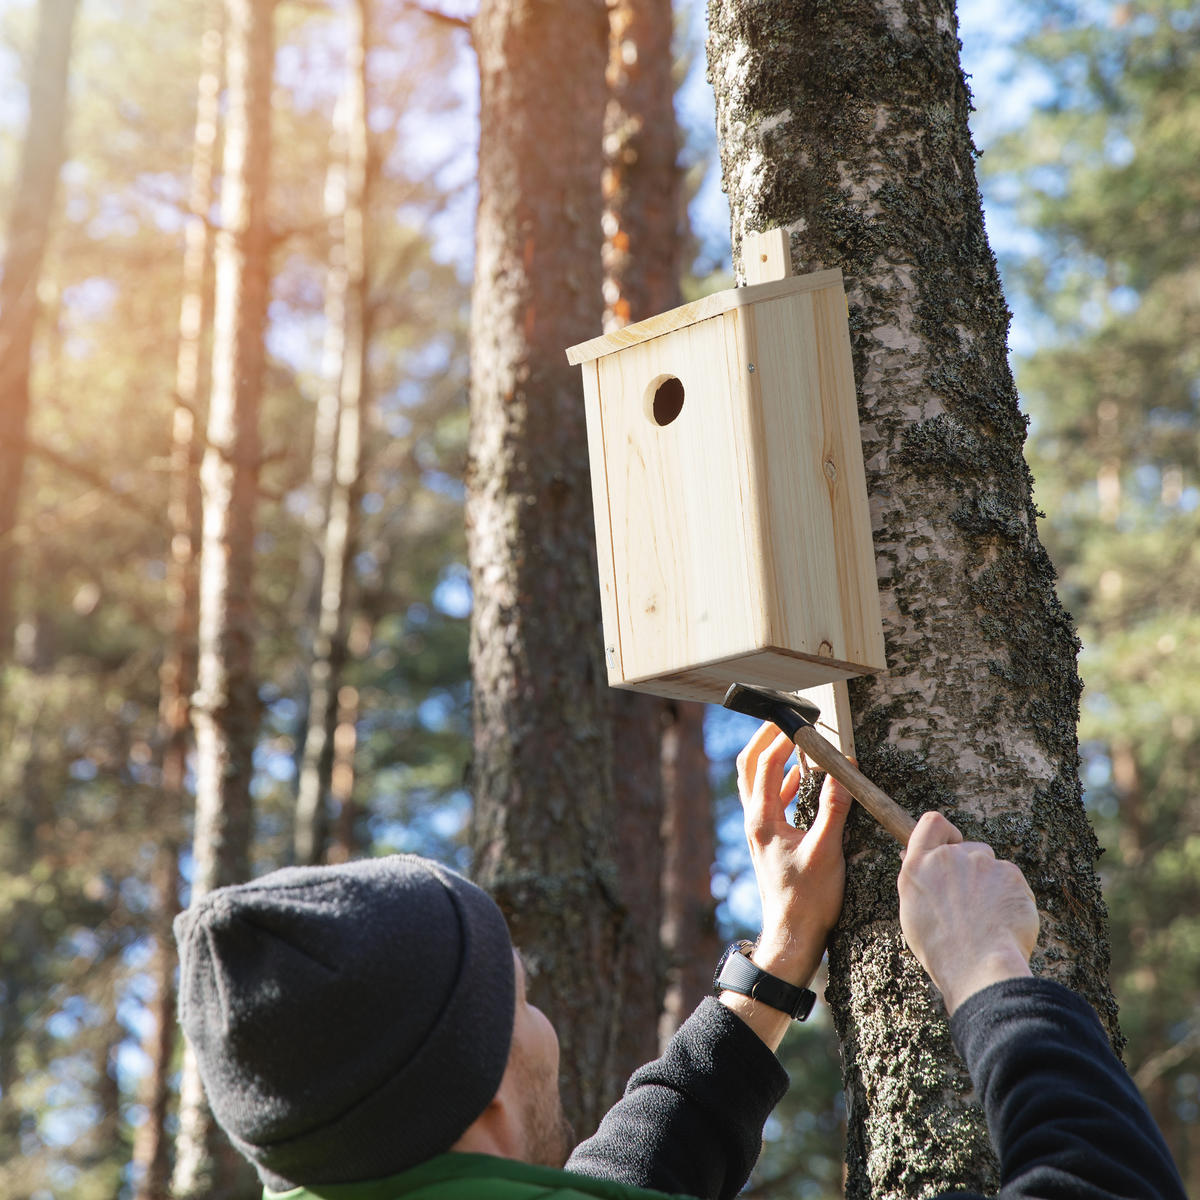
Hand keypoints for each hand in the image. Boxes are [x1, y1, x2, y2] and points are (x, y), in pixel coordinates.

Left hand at [734, 720, 852, 987]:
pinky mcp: (769, 839)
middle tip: (787, 718)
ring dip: (772, 757)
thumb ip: (834, 809)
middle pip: (749, 766)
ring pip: (756, 781)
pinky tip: (802, 778)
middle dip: (765, 738)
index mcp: (762, 819)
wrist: (792, 936)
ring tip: (795, 740)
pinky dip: (782, 779)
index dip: (781, 737)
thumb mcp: (827, 851)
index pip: (764, 763)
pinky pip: (769, 798)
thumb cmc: (808, 899)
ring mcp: (759, 830)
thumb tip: (844, 770)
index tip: (802, 720)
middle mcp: (754, 821)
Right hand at [898, 811, 1038, 1015]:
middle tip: (973, 905)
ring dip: (993, 885)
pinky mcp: (1011, 874)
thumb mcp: (913, 913)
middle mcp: (948, 857)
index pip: (931, 823)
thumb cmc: (942, 950)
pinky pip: (1013, 882)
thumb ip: (920, 881)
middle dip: (973, 870)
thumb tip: (920, 862)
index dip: (945, 832)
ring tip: (989, 920)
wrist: (980, 967)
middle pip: (968, 848)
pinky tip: (1005, 923)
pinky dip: (1012, 898)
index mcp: (918, 866)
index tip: (952, 846)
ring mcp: (981, 863)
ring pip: (993, 866)